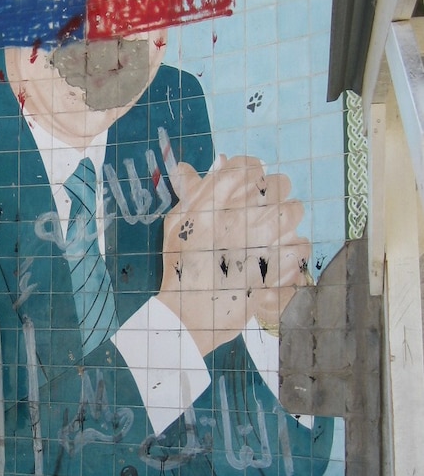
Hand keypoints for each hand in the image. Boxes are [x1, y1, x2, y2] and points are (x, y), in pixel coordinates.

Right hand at [155, 155, 310, 355]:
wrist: (194, 313)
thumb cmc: (181, 266)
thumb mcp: (177, 223)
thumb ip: (191, 191)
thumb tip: (198, 166)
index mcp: (217, 200)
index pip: (248, 166)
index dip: (249, 171)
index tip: (245, 183)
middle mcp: (246, 213)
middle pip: (279, 183)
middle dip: (270, 193)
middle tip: (257, 211)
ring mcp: (270, 238)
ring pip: (295, 210)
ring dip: (284, 219)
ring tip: (268, 235)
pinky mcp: (285, 263)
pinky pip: (303, 243)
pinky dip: (293, 248)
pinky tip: (276, 256)